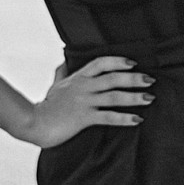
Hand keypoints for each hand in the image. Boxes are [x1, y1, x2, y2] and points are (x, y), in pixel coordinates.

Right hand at [28, 55, 152, 147]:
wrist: (33, 123)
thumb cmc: (46, 106)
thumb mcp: (55, 85)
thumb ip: (62, 72)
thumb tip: (64, 61)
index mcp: (78, 78)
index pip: (100, 63)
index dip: (117, 61)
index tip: (133, 63)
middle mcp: (83, 87)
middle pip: (112, 78)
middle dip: (133, 78)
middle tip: (150, 79)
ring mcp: (83, 102)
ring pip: (113, 96)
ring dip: (133, 97)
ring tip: (150, 98)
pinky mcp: (83, 118)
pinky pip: (108, 117)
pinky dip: (124, 118)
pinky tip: (137, 119)